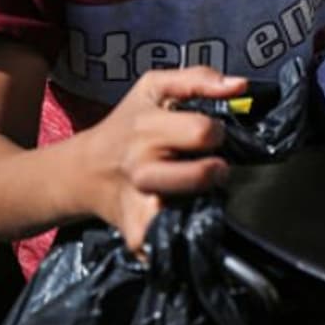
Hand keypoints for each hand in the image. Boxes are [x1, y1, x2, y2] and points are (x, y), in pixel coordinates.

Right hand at [82, 67, 245, 252]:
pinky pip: (160, 245)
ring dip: (199, 205)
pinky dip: (174, 243)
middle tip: (213, 168)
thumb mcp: (154, 87)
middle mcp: (142, 166)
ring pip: (180, 214)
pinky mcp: (135, 232)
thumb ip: (198, 79)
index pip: (203, 132)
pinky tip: (182, 229)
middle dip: (215, 171)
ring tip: (198, 194)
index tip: (209, 136)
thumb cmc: (129, 124)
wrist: (83, 169)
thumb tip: (240, 85)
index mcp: (147, 128)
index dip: (216, 133)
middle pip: (200, 176)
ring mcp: (138, 201)